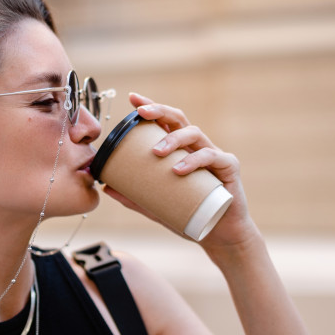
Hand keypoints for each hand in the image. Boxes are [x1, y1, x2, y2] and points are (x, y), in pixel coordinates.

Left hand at [103, 93, 259, 249]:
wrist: (219, 235)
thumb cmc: (189, 215)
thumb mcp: (156, 206)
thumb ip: (135, 196)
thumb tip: (105, 188)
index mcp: (181, 150)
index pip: (165, 121)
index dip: (151, 107)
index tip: (133, 99)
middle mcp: (197, 147)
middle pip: (179, 119)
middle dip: (160, 111)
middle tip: (142, 113)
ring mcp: (214, 154)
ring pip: (194, 134)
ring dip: (174, 139)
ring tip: (156, 152)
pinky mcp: (228, 167)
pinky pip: (212, 157)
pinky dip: (194, 161)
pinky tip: (179, 169)